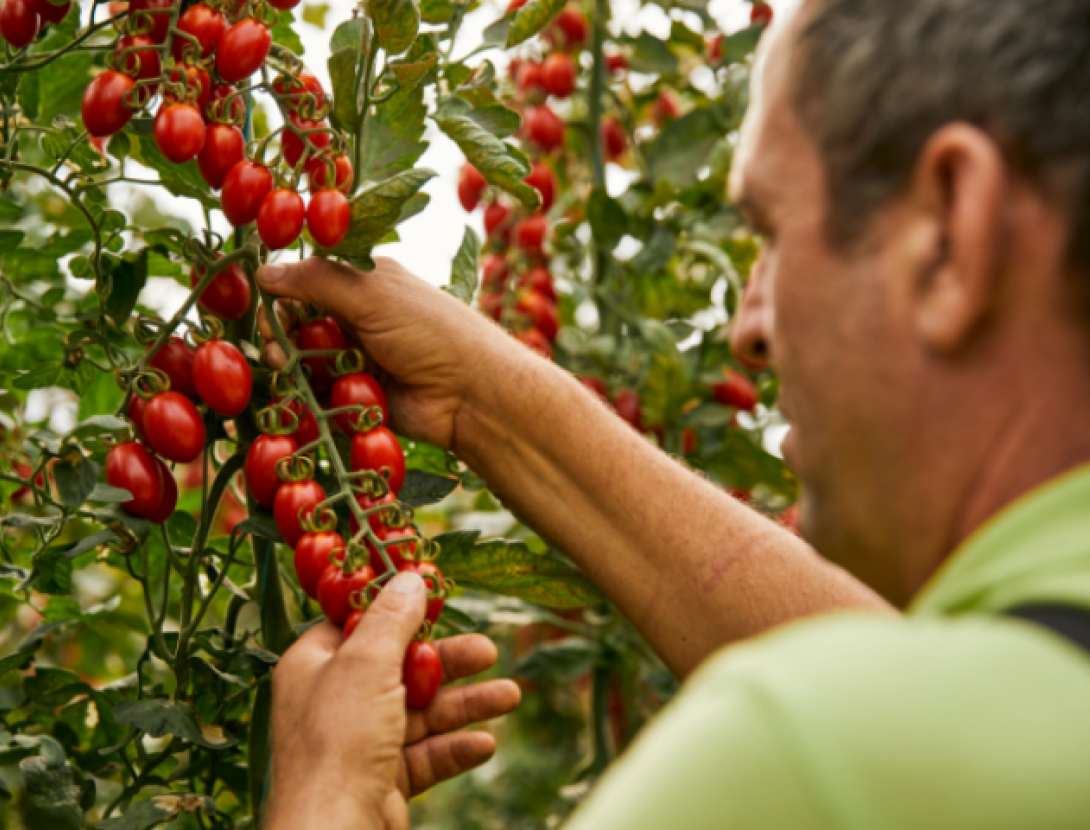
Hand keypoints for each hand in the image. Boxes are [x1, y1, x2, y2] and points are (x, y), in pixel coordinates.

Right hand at [256, 256, 516, 450]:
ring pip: (306, 359)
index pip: (308, 280)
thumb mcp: (373, 295)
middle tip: (275, 345)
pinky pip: (320, 392)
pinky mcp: (358, 395)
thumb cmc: (429, 330)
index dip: (282, 291)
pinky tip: (299, 392)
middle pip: (301, 322)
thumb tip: (264, 271)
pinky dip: (307, 392)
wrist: (471, 393)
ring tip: (287, 368)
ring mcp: (358, 357)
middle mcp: (359, 318)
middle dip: (281, 332)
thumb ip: (316, 282)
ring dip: (291, 363)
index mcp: (366, 283)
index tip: (263, 303)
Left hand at [263, 571, 520, 829]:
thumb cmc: (338, 744)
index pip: (357, 625)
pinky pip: (425, 755)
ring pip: (420, 713)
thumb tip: (411, 577)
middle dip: (448, 662)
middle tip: (489, 650)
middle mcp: (333, 702)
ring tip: (510, 697)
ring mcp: (358, 745)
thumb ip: (392, 618)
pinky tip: (486, 743)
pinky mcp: (382, 782)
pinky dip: (455, 748)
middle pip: (400, 668)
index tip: (436, 595)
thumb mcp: (366, 663)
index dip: (397, 609)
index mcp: (314, 666)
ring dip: (465, 704)